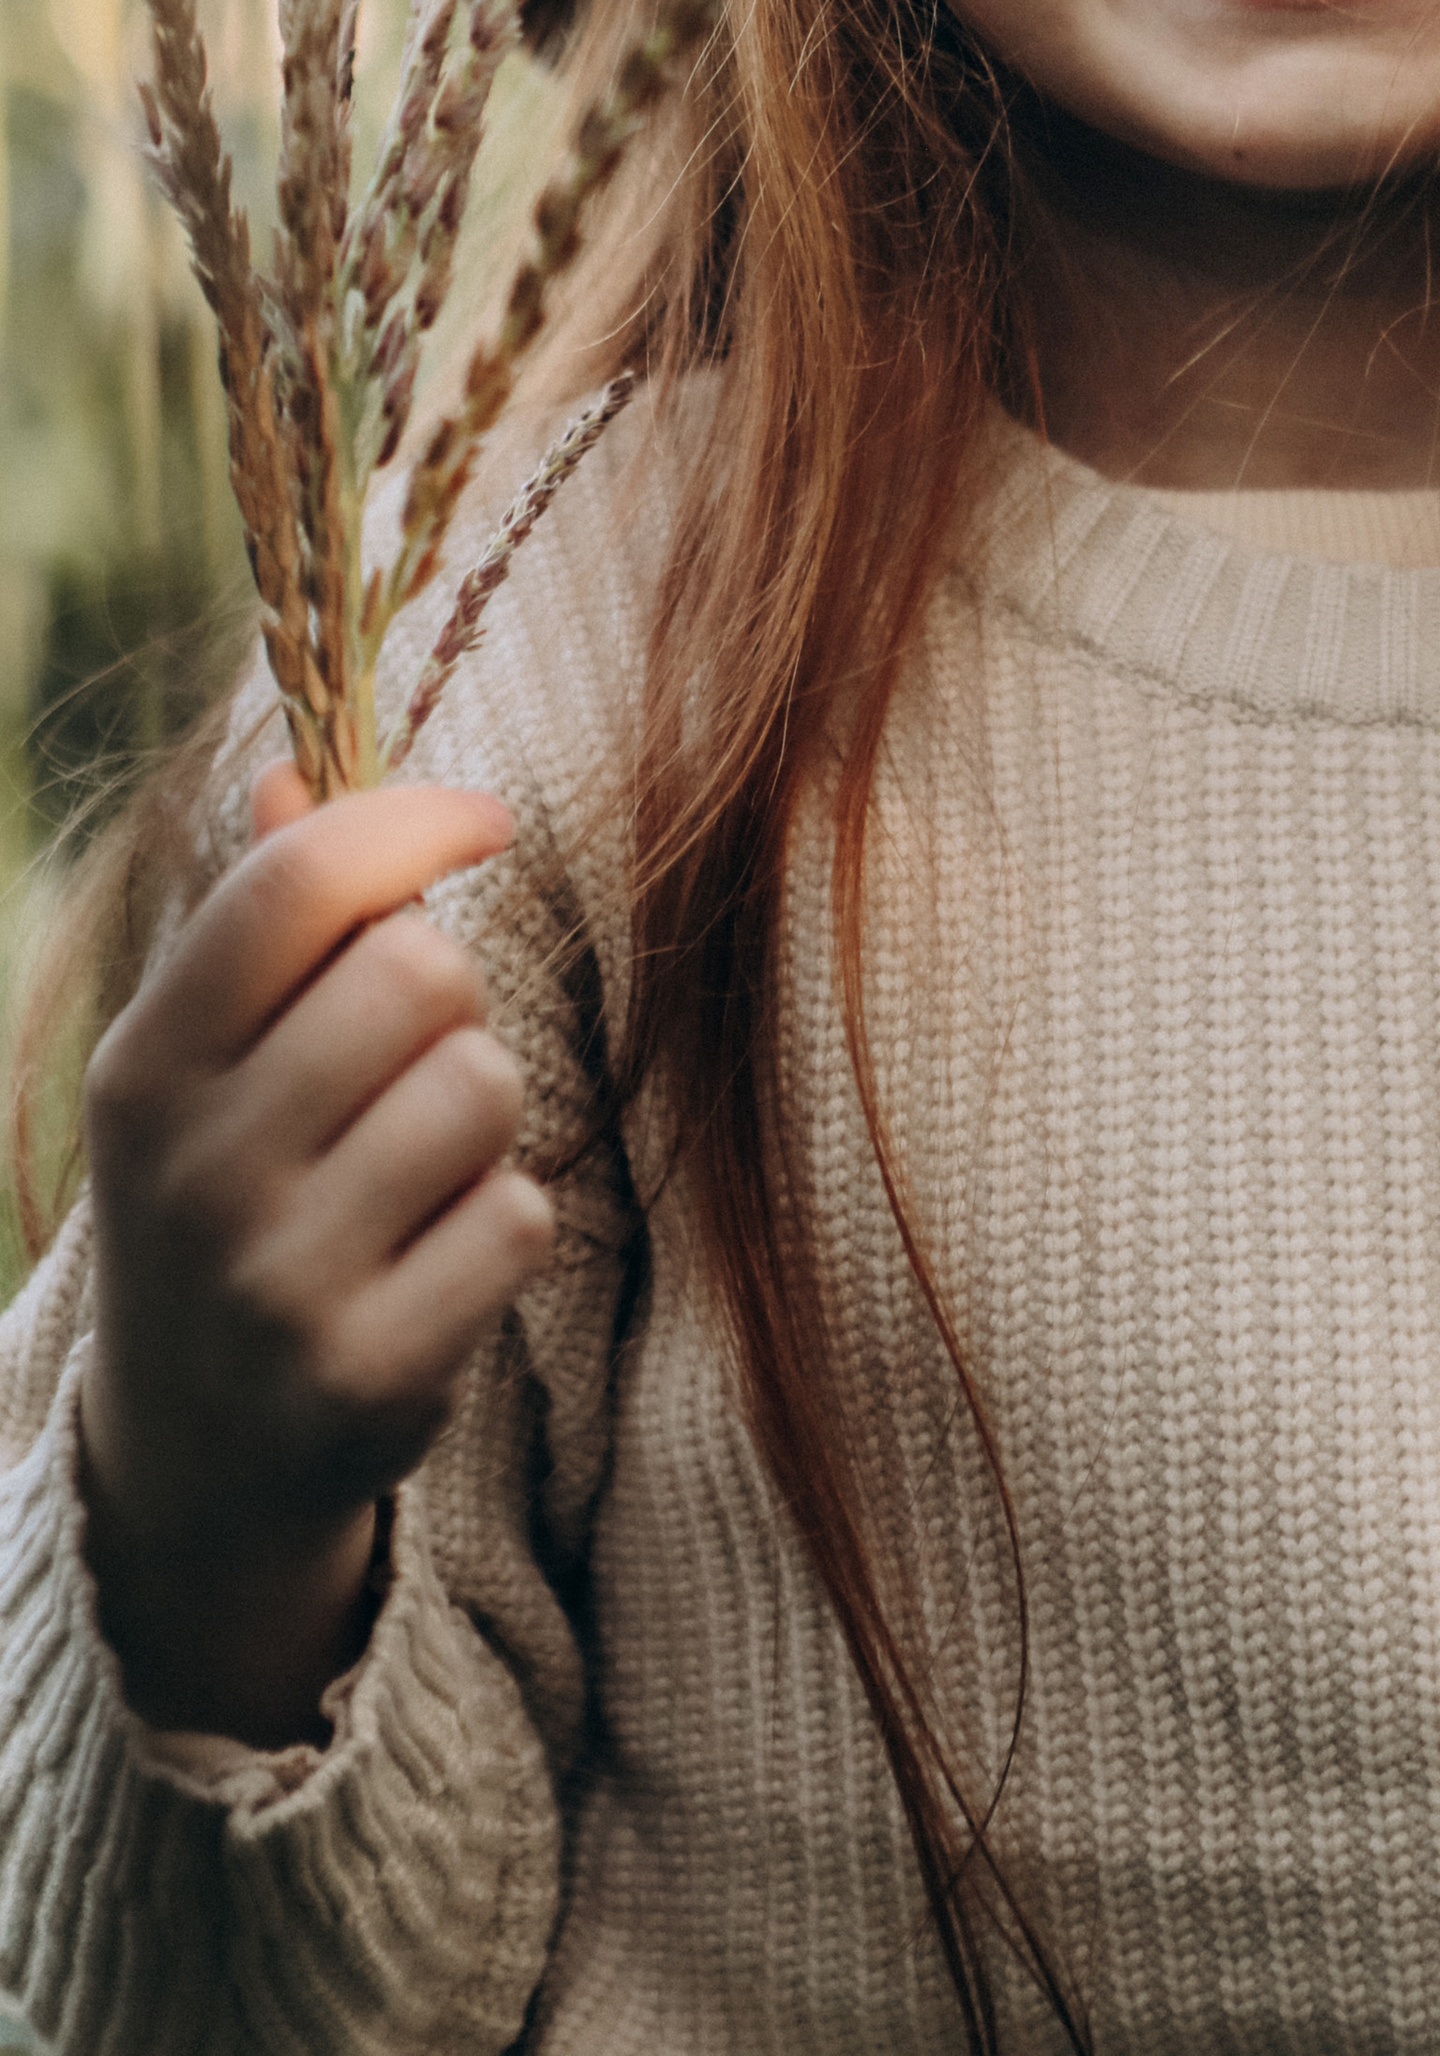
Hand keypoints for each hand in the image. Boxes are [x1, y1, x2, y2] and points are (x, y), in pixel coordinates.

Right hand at [76, 766, 553, 1744]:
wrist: (192, 1453)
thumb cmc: (228, 1195)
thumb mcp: (205, 1062)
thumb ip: (262, 918)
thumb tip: (295, 761)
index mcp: (145, 1065)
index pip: (296, 881)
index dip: (414, 819)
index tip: (486, 818)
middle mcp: (192, 1170)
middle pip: (419, 971)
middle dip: (445, 1004)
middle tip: (400, 1071)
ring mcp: (272, 1281)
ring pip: (484, 1086)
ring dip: (478, 1115)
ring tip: (409, 1175)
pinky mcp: (363, 1376)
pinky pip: (518, 1216)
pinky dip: (500, 1227)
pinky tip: (427, 1265)